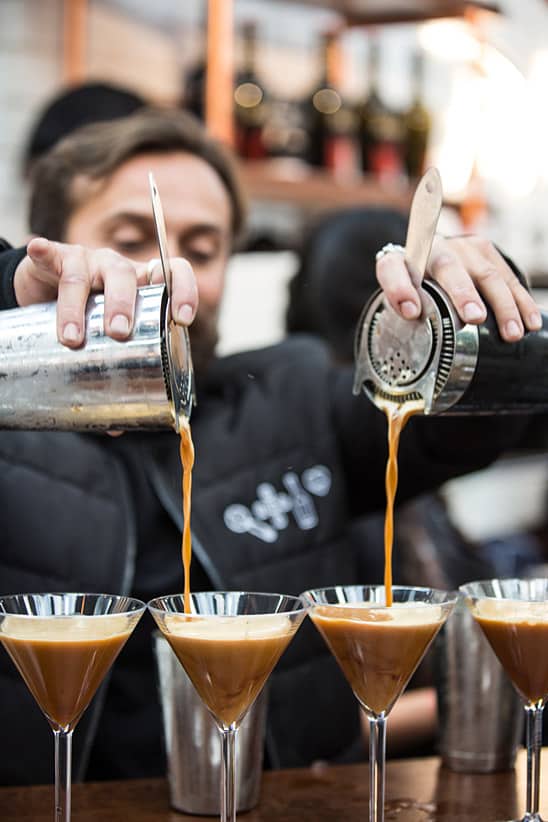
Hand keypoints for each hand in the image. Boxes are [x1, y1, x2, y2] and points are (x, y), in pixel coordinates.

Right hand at [14, 237, 197, 346]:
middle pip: (124, 276)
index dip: (184, 290)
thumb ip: (127, 361)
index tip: (182, 318)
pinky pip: (50, 254)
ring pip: (82, 276)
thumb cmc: (92, 317)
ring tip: (71, 338)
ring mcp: (87, 261)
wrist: (48, 293)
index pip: (173, 272)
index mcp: (142, 283)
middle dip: (122, 305)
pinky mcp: (56, 259)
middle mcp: (117, 268)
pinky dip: (44, 252)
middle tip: (118, 333)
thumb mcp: (114, 335)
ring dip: (76, 308)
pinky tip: (38, 249)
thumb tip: (127, 417)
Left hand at [375, 234, 541, 341]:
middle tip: (475, 318)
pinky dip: (522, 302)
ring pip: (487, 274)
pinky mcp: (487, 252)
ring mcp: (464, 248)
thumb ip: (397, 304)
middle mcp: (434, 248)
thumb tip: (412, 315)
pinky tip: (530, 322)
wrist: (433, 255)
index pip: (392, 268)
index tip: (410, 311)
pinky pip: (509, 278)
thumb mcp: (398, 294)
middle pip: (448, 267)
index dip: (399, 288)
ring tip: (511, 333)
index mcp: (402, 260)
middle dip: (463, 293)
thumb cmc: (414, 282)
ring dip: (503, 305)